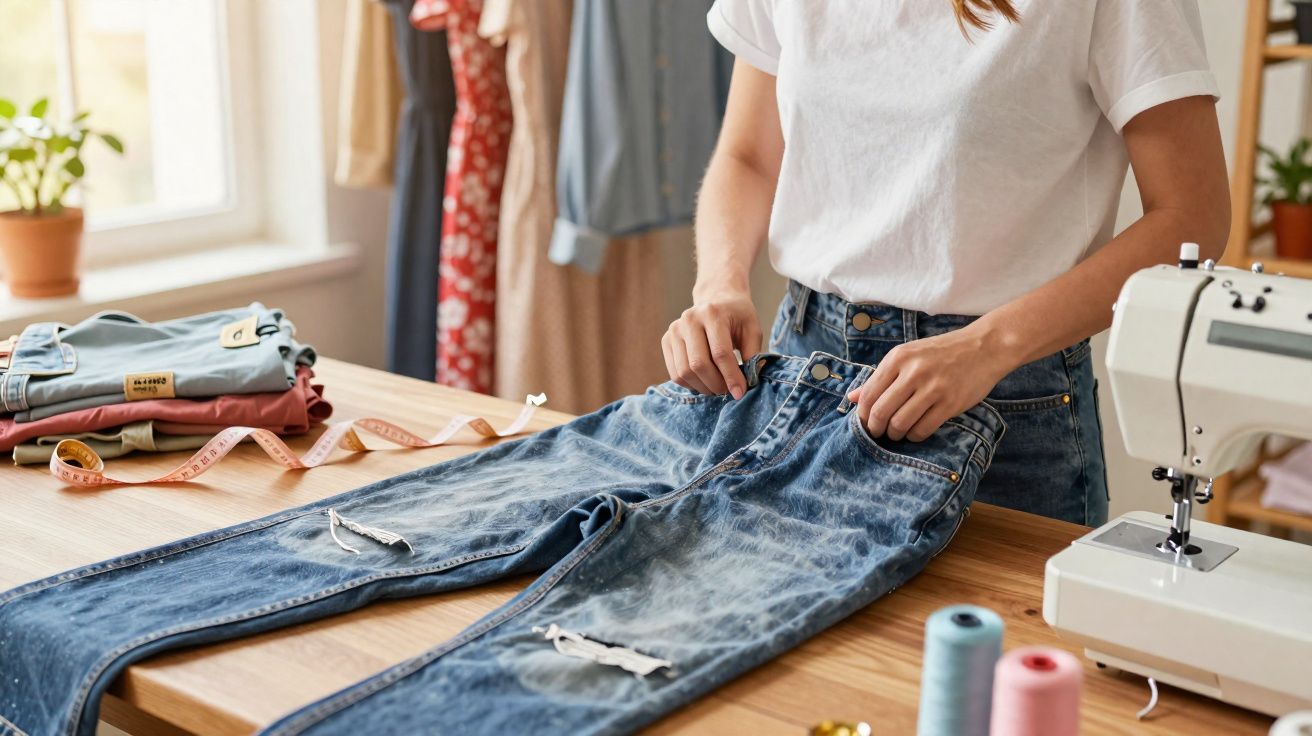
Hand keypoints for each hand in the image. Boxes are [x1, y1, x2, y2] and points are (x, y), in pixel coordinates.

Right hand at [662, 292, 761, 398]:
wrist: (717, 299)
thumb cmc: (737, 316)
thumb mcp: (752, 330)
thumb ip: (753, 354)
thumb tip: (748, 381)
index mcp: (712, 313)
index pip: (720, 353)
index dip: (731, 377)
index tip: (740, 392)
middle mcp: (689, 320)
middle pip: (698, 364)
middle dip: (715, 384)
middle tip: (728, 391)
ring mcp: (674, 330)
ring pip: (684, 372)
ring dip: (703, 387)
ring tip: (718, 387)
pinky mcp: (667, 340)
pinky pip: (675, 373)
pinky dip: (691, 384)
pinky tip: (705, 381)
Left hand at [847, 326, 1013, 441]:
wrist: (984, 347)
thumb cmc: (941, 353)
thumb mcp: (907, 356)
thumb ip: (879, 377)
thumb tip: (851, 398)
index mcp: (898, 358)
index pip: (868, 395)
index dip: (862, 415)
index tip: (866, 422)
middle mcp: (913, 372)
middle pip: (880, 412)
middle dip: (875, 429)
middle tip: (878, 433)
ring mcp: (932, 388)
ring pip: (899, 424)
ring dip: (894, 434)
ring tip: (897, 432)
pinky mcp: (950, 403)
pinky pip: (922, 429)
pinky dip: (914, 435)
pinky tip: (915, 431)